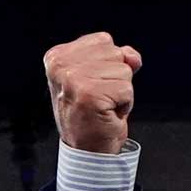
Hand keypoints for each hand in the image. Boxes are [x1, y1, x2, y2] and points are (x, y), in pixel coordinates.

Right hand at [43, 32, 142, 154]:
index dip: (109, 65)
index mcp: (57, 56)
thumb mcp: (102, 76)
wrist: (87, 150)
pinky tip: (108, 113)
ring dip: (121, 91)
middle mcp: (60, 65)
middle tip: (100, 97)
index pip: (104, 40)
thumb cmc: (94, 113)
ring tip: (104, 105)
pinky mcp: (89, 94)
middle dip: (116, 77)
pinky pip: (127, 89)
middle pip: (116, 53)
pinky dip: (125, 104)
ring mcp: (73, 79)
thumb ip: (118, 57)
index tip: (94, 85)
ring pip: (124, 71)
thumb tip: (132, 57)